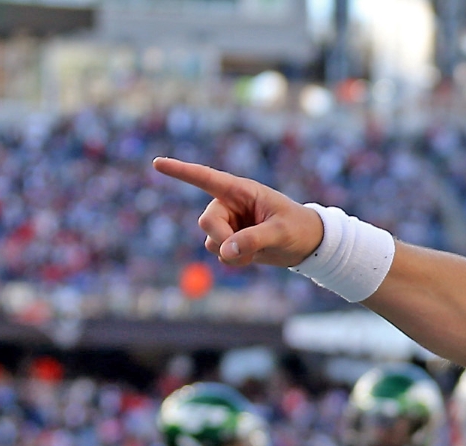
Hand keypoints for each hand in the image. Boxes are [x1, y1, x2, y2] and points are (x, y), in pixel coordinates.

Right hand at [151, 157, 323, 268]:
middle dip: (221, 238)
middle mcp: (230, 205)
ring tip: (256, 251)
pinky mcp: (231, 241)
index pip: (206, 178)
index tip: (157, 163)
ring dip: (230, 252)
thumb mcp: (280, 232)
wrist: (308, 244)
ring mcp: (229, 224)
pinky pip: (220, 254)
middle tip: (243, 249)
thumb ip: (253, 240)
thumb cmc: (298, 228)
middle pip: (207, 221)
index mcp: (241, 191)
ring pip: (211, 241)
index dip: (181, 171)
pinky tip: (253, 257)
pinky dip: (233, 261)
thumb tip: (225, 252)